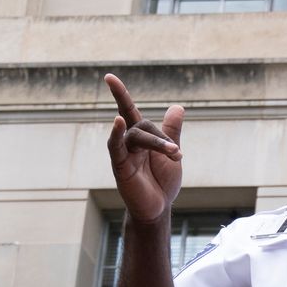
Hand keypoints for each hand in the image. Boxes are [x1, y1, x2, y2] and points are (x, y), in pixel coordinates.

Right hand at [104, 73, 183, 224]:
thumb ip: (171, 131)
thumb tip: (178, 107)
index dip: (120, 94)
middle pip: (142, 126)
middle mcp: (129, 143)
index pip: (130, 111)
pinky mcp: (120, 167)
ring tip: (175, 154)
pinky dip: (116, 134)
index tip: (108, 77)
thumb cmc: (162, 182)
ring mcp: (123, 154)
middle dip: (162, 137)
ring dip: (157, 143)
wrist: (159, 209)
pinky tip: (117, 122)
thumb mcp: (172, 153)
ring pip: (136, 136)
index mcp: (141, 137)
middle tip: (178, 153)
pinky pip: (115, 147)